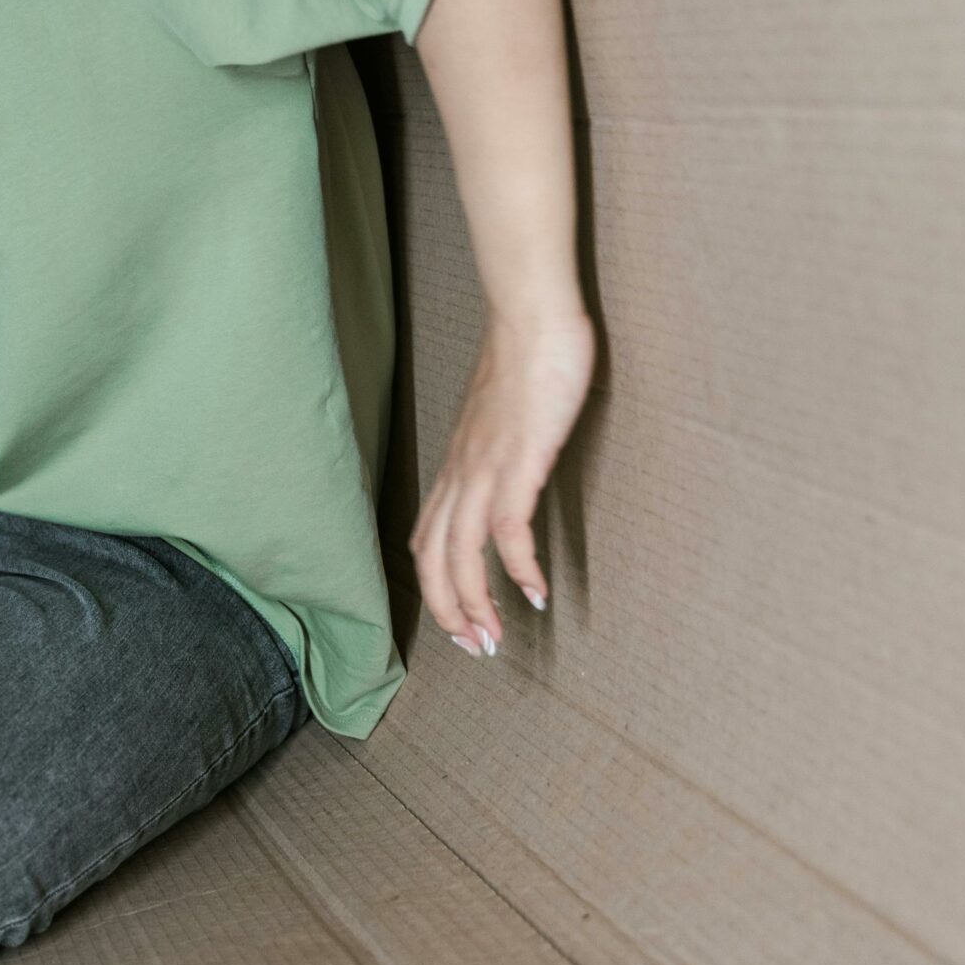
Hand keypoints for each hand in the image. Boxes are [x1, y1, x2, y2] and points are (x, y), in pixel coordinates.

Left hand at [408, 309, 595, 653]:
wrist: (533, 316)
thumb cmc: (526, 358)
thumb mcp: (503, 415)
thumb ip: (500, 446)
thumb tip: (511, 467)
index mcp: (455, 466)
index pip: (427, 540)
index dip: (437, 588)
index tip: (462, 622)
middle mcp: (460, 474)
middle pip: (434, 559)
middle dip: (450, 613)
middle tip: (478, 649)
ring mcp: (485, 470)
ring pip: (461, 555)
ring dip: (476, 604)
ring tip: (497, 640)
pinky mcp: (518, 463)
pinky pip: (507, 531)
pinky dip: (519, 569)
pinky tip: (537, 593)